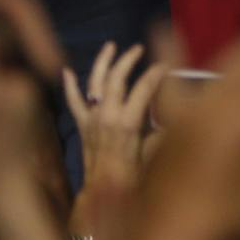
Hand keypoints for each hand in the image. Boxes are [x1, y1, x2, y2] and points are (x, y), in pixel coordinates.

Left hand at [62, 40, 164, 189]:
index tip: (168, 64)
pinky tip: (67, 71)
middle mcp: (107, 114)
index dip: (158, 72)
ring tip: (110, 46)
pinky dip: (70, 85)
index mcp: (128, 121)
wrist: (106, 194)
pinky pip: (73, 101)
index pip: (145, 86)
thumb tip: (172, 112)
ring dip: (103, 62)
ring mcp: (92, 118)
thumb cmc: (135, 175)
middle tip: (139, 49)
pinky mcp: (82, 125)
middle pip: (117, 77)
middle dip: (129, 59)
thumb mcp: (156, 149)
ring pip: (95, 82)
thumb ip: (163, 127)